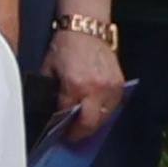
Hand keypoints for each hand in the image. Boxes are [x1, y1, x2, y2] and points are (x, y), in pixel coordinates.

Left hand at [50, 22, 128, 142]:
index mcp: (75, 85)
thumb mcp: (48, 68)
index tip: (61, 135)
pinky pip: (114, 107)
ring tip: (83, 126)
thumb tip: (47, 109)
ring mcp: (111, 88)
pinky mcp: (120, 85)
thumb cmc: (64, 47)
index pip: (69, 115)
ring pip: (104, 117)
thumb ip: (49, 89)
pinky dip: (104, 112)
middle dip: (81, 133)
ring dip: (94, 124)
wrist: (86, 29)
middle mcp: (95, 89)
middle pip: (90, 123)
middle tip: (73, 137)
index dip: (64, 128)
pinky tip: (94, 112)